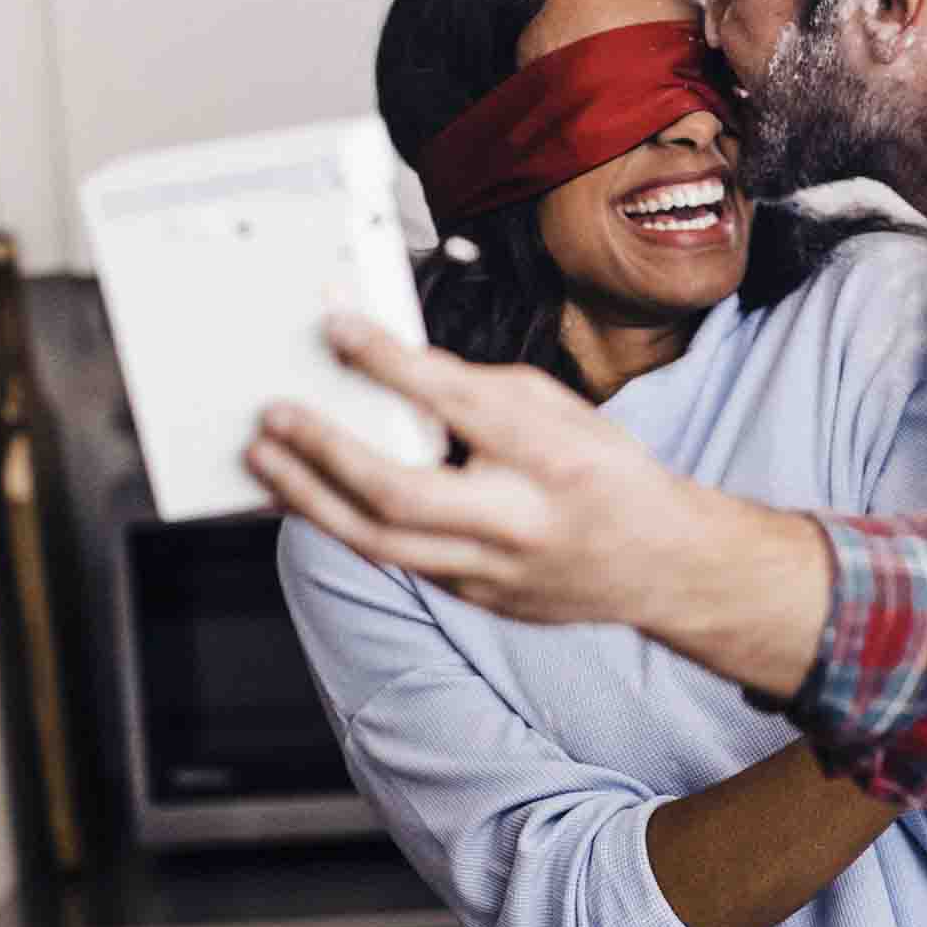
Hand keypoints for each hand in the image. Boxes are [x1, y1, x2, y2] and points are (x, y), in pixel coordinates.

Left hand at [245, 316, 682, 628]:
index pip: (459, 403)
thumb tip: (396, 371)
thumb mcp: (563, 410)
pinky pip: (397, 559)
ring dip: (311, 497)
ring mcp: (496, 571)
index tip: (338, 328)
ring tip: (265, 457)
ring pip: (382, 543)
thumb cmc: (609, 475)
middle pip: (401, 495)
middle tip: (276, 414)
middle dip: (326, 451)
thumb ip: (482, 393)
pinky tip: (310, 494)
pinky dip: (347, 522)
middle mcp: (522, 521)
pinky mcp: (477, 598)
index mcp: (553, 457)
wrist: (661, 564)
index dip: (389, 362)